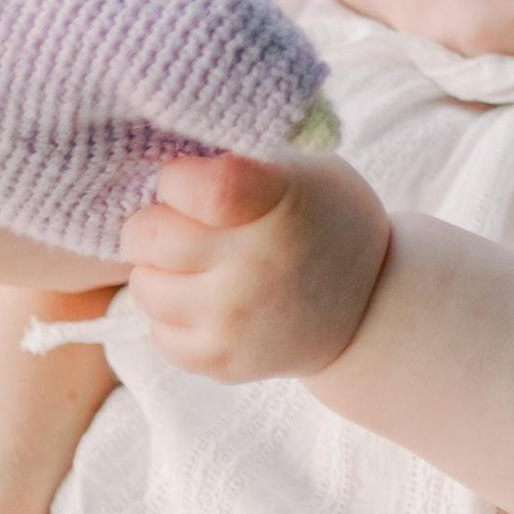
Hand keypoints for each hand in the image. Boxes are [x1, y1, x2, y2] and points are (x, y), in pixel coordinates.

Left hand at [123, 151, 389, 382]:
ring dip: (160, 271)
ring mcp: (235, 320)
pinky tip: (207, 301)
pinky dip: (174, 315)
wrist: (370, 308)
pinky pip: (159, 333)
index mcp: (279, 205)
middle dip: (153, 222)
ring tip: (195, 265)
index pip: (196, 186)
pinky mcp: (222, 362)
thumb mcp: (306, 171)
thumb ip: (244, 159)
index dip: (176, 177)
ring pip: (144, 286)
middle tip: (179, 223)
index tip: (185, 179)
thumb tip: (168, 151)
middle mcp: (255, 266)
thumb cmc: (326, 221)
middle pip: (148, 236)